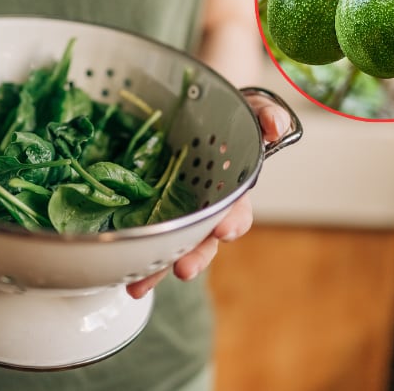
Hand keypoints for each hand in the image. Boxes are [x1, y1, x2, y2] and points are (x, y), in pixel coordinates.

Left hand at [126, 95, 289, 297]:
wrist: (193, 106)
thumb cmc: (225, 114)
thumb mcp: (249, 108)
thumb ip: (265, 115)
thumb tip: (275, 127)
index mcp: (230, 189)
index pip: (237, 211)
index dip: (232, 222)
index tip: (224, 230)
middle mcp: (204, 207)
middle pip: (202, 241)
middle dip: (194, 257)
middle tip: (183, 269)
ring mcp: (175, 210)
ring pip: (169, 246)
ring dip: (157, 269)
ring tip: (138, 287)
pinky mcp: (148, 207)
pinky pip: (142, 232)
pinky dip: (132, 253)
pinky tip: (118, 270)